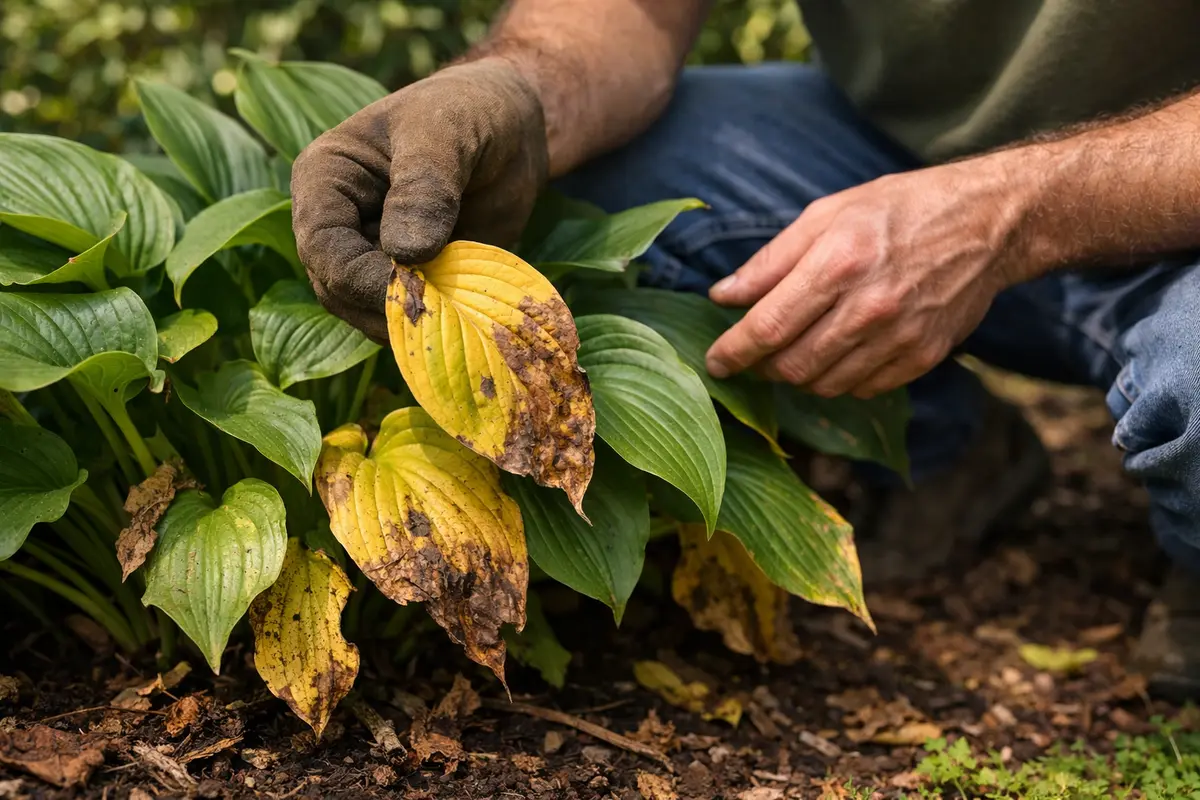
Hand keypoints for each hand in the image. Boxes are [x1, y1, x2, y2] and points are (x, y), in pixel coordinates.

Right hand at [291, 58, 548, 340]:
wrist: (511, 130)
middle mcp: (337, 225)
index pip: (320, 246)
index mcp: (326, 180)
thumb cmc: (469, 112)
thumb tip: (406, 251)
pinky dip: (437, 324)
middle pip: (338, 291)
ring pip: (369, 314)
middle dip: (388, 306)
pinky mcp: (409, 281)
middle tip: (446, 312)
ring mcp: (370, 258)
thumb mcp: (447, 132)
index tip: (414, 285)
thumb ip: (425, 186)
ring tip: (462, 311)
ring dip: (413, 322)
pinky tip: (470, 314)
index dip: (360, 277)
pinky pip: (409, 318)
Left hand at [704, 157, 1030, 397]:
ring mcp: (900, 337)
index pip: (769, 327)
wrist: (988, 222)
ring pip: (824, 384)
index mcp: (839, 263)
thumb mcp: (828, 215)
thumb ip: (771, 261)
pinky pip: (862, 389)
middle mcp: (869, 306)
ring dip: (798, 375)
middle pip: (792, 365)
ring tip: (793, 351)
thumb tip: (722, 296)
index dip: (732, 352)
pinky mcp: (922, 357)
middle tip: (752, 356)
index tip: (714, 363)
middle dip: (762, 367)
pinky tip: (836, 354)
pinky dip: (838, 380)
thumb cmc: (898, 210)